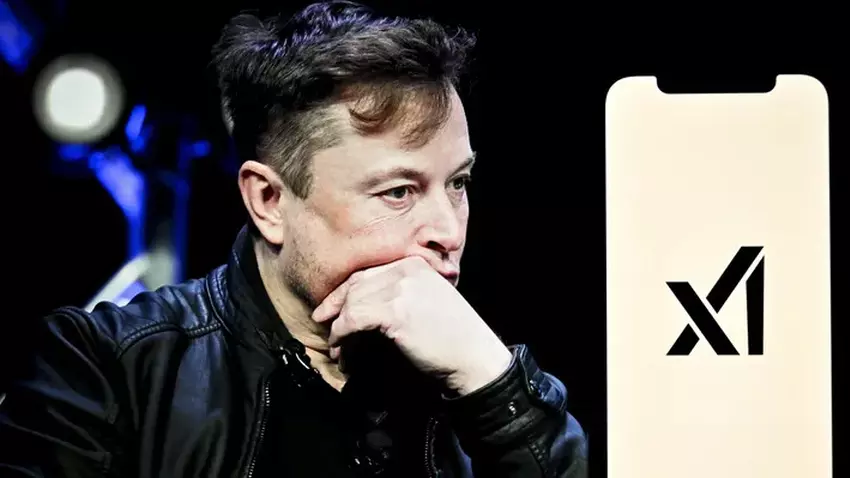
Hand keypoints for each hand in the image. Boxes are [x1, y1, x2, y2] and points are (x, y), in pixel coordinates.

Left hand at [311, 256, 512, 394]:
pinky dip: (342, 336)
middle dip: (334, 304)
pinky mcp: (395, 311)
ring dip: (338, 327)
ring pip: (352, 303)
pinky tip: (343, 349)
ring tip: (337, 347)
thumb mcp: (427, 301)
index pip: (367, 272)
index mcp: (414, 264)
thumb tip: (360, 305)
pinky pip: (354, 320)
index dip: (344, 290)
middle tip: (321, 322)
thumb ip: (400, 293)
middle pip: (356, 284)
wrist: (473, 356)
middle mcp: (406, 270)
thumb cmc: (452, 336)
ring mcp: (401, 289)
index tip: (329, 306)